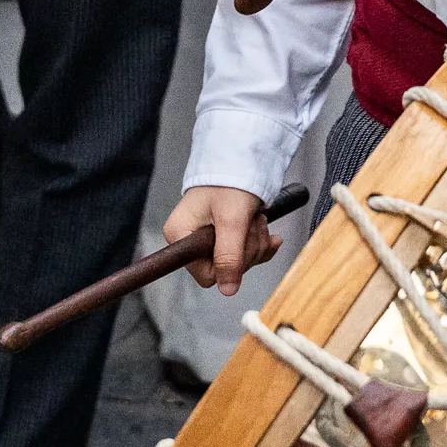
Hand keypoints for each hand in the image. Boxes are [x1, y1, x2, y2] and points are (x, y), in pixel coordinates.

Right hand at [163, 185, 278, 295]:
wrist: (242, 156)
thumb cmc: (231, 180)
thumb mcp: (232, 219)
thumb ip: (229, 255)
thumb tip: (227, 290)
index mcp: (179, 235)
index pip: (206, 274)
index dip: (230, 264)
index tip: (240, 240)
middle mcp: (188, 239)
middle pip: (225, 268)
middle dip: (247, 249)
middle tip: (253, 224)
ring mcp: (206, 237)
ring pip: (238, 261)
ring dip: (255, 242)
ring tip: (257, 219)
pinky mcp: (222, 234)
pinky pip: (245, 253)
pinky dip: (260, 242)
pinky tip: (267, 231)